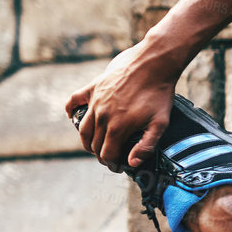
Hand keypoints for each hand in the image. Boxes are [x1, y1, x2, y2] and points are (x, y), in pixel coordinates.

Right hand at [66, 42, 176, 171]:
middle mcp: (102, 116)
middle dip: (101, 155)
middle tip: (110, 157)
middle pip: (94, 144)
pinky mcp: (93, 87)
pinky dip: (71, 109)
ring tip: (95, 145)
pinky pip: (74, 100)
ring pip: (83, 128)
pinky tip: (73, 116)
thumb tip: (132, 163)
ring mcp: (95, 100)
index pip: (106, 154)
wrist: (153, 64)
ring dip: (87, 140)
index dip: (111, 164)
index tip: (117, 167)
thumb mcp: (160, 123)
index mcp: (118, 127)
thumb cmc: (159, 94)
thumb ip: (146, 146)